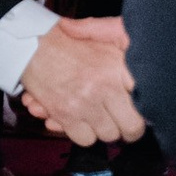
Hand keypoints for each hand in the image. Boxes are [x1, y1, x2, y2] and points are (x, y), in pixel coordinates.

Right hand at [17, 13, 143, 146]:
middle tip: (120, 120)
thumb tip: (145, 80)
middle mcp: (105, 85)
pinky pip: (85, 139)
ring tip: (94, 115)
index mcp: (118, 66)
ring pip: (108, 135)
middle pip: (133, 126)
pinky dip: (81, 133)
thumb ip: (127, 49)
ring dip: (102, 129)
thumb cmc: (70, 42)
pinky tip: (76, 119)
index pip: (145, 100)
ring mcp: (85, 101)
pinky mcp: (66, 114)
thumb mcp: (105, 36)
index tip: (138, 107)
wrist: (30, 43)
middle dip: (127, 127)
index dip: (145, 108)